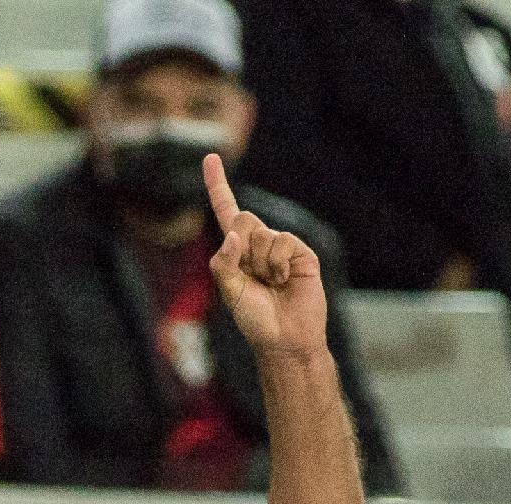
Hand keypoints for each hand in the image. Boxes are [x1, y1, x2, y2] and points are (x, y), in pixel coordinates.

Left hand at [204, 154, 326, 357]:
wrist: (286, 339)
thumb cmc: (256, 321)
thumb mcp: (230, 293)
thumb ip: (224, 263)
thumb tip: (233, 234)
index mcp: (237, 253)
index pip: (226, 213)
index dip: (218, 186)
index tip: (210, 157)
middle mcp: (258, 245)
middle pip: (242, 220)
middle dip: (242, 248)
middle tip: (253, 277)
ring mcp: (280, 247)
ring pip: (260, 233)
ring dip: (260, 263)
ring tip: (271, 284)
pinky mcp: (300, 251)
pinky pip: (280, 241)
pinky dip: (276, 263)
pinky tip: (284, 281)